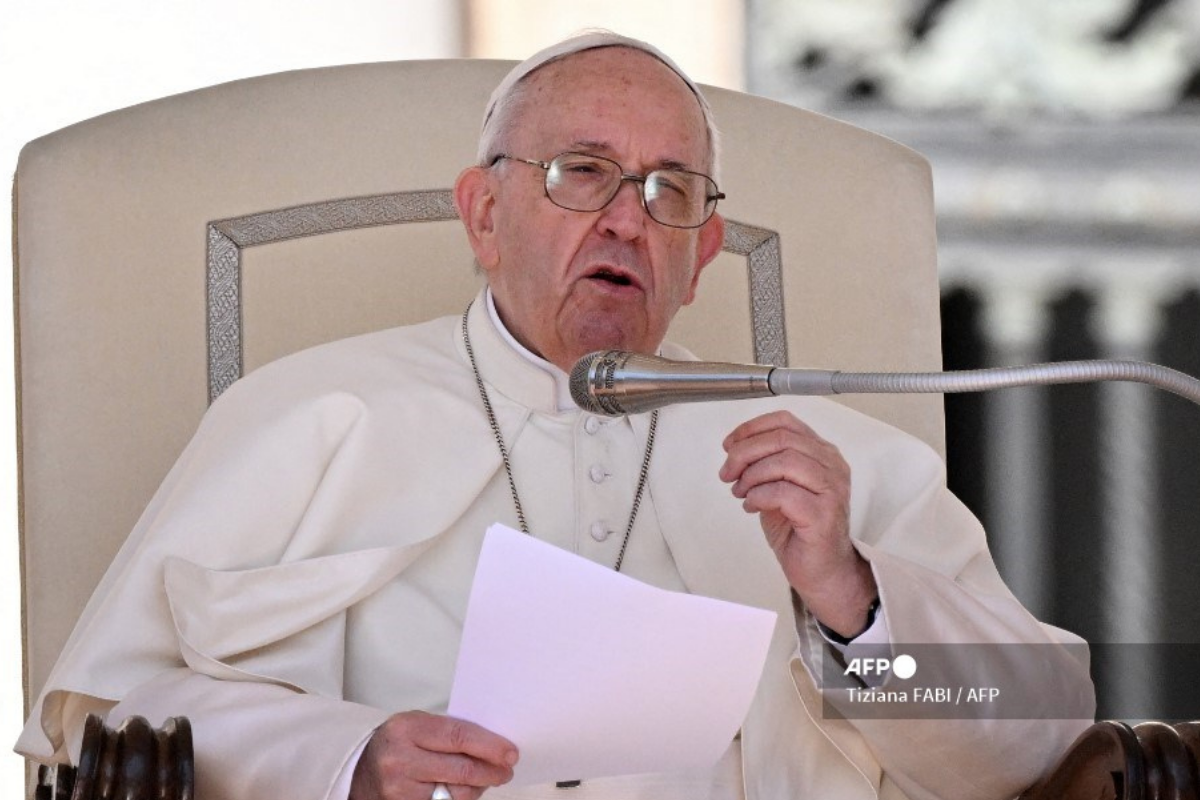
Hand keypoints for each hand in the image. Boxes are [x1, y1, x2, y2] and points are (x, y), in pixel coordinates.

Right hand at [350, 711, 518, 799]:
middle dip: (491, 770)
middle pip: (461, 770)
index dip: (489, 746)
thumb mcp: (417, 726)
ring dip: (478, 787)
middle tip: (506, 769)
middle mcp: (401, 760)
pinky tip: (465, 791)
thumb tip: (492, 745)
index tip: (510, 752)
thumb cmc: (398, 743)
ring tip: (485, 778)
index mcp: (407, 729)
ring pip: (456, 794)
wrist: (360, 770)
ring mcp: (400, 790)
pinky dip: (460, 799)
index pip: (458, 736)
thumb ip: (449, 732)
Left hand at [719, 410, 876, 637]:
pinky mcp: (824, 514)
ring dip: (752, 475)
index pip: (786, 422)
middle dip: (744, 453)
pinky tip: (752, 507)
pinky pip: (783, 492)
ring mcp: (832, 489)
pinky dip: (759, 496)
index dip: (751, 429)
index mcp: (822, 453)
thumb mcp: (777, 488)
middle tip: (727, 473)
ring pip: (784, 461)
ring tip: (741, 492)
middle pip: (781, 439)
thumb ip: (763, 466)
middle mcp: (832, 466)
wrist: (822, 571)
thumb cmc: (800, 530)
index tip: (729, 444)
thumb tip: (734, 451)